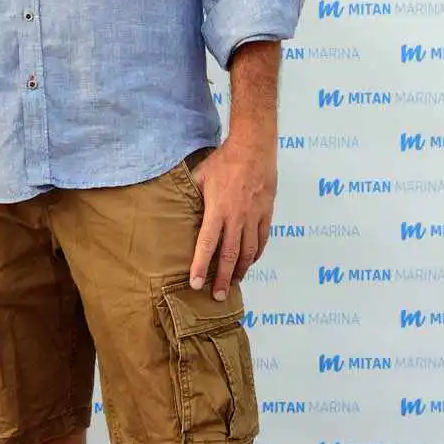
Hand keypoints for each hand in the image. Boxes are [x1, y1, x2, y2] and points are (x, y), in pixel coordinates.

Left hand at [187, 140, 277, 300]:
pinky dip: (256, 254)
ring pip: (248, 252)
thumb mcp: (199, 176)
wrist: (254, 148)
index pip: (207, 245)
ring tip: (234, 284)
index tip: (195, 284)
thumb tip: (177, 210)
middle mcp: (237, 218)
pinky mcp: (266, 214)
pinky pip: (262, 240)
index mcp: (217, 210)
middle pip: (230, 256)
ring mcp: (254, 217)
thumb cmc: (224, 160)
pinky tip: (250, 262)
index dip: (200, 266)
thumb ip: (191, 197)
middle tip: (218, 296)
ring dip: (241, 271)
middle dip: (223, 279)